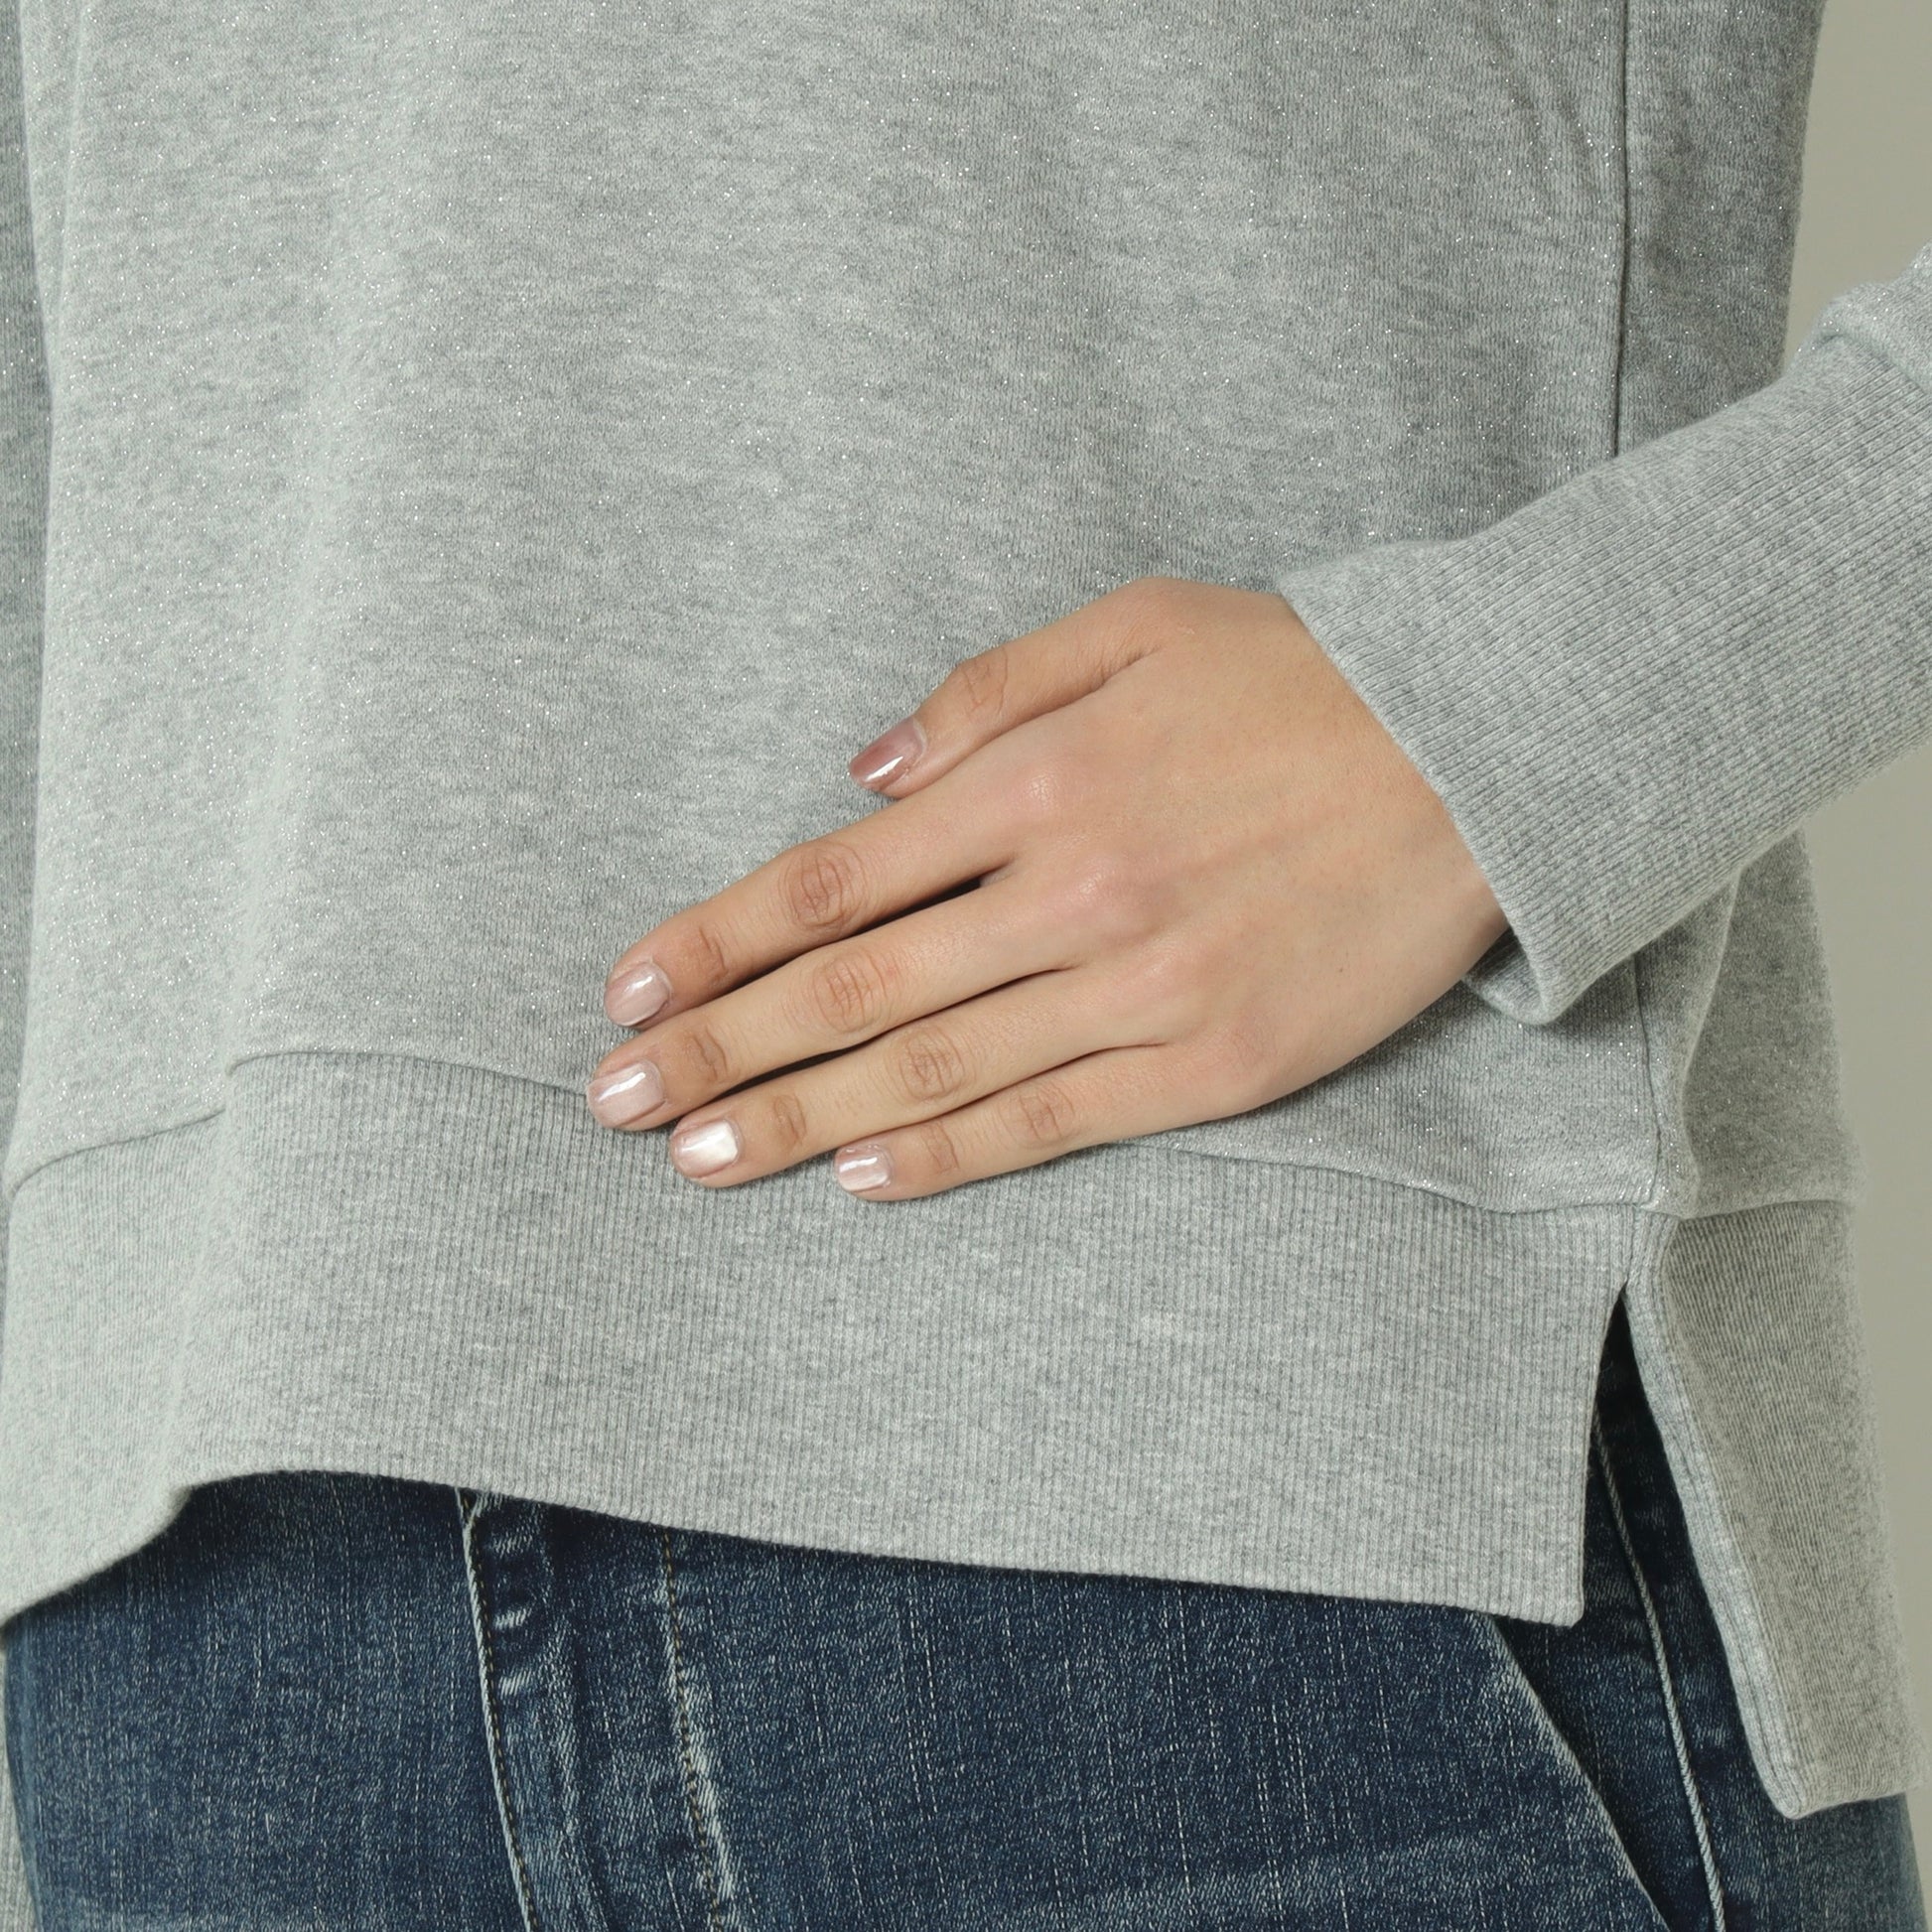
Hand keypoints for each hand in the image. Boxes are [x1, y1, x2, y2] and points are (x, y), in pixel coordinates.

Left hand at [585, 575, 1508, 1198]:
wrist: (1486, 753)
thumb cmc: (1304, 677)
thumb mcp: (1137, 622)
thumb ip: (986, 692)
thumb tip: (862, 775)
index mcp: (1039, 779)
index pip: (832, 879)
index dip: (717, 939)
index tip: (629, 988)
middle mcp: (1069, 891)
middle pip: (852, 987)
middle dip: (720, 1048)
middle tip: (615, 1102)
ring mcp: (1141, 988)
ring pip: (934, 1069)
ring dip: (802, 1120)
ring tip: (698, 1159)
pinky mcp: (1214, 1064)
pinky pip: (1053, 1118)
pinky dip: (950, 1154)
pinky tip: (863, 1180)